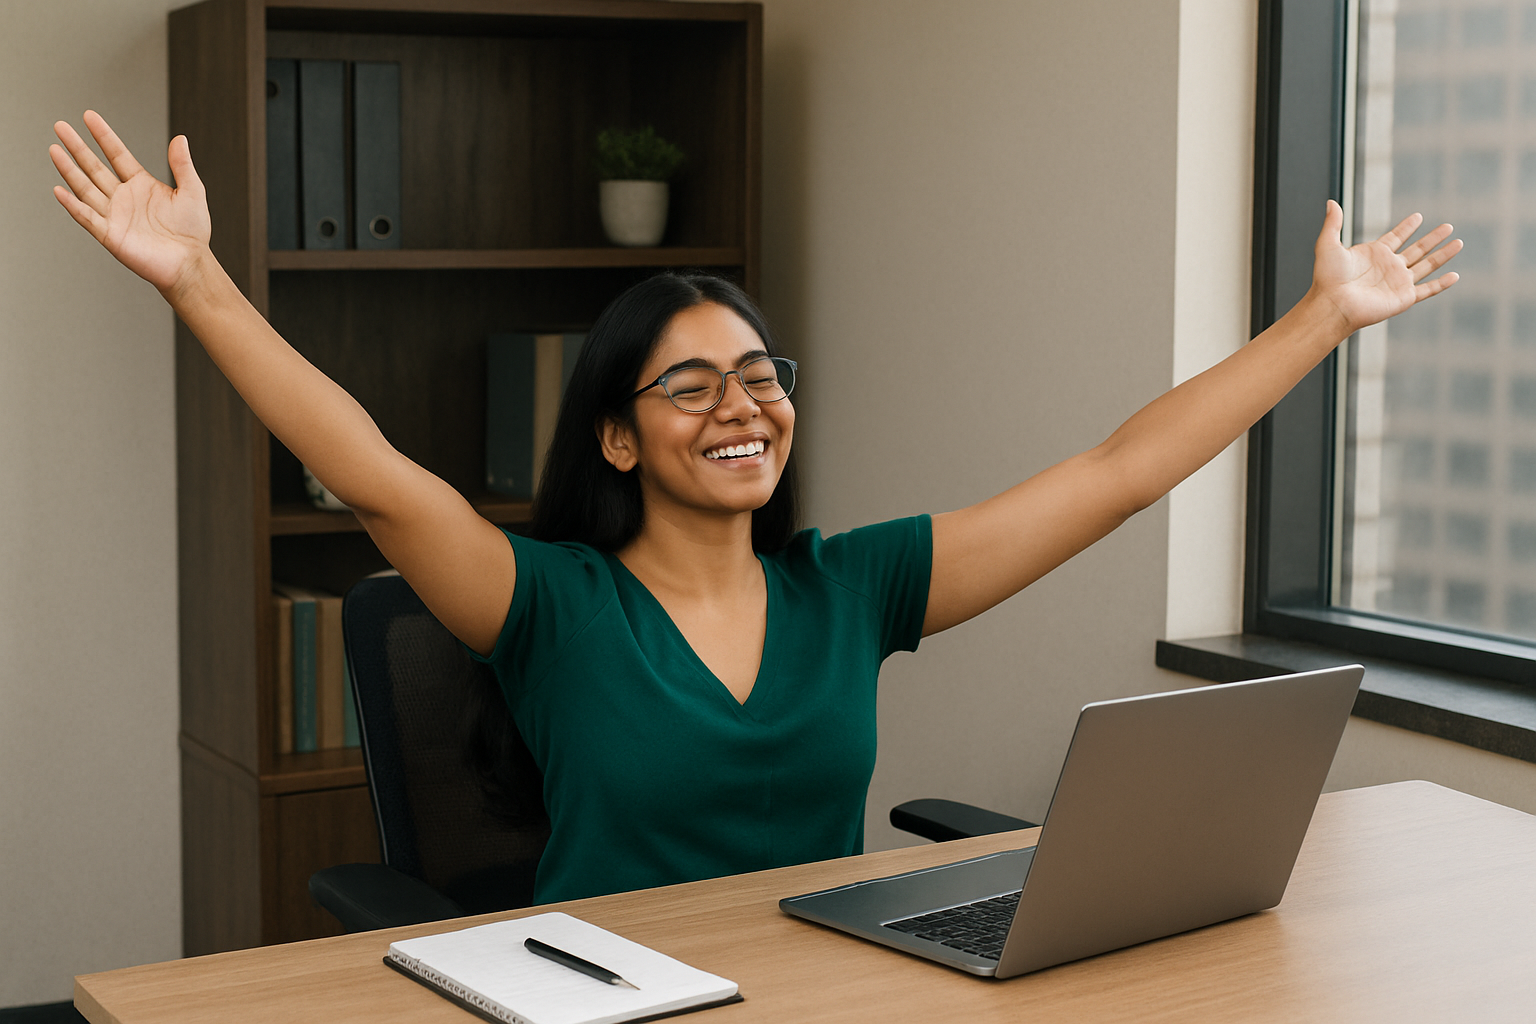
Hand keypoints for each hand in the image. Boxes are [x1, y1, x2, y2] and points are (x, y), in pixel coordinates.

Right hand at [50, 111, 211, 296]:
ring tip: (54, 149)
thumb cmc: (193, 232)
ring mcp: (115, 215)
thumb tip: (180, 139)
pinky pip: (86, 217)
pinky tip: (59, 190)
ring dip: (69, 169)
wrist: (189, 263)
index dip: (103, 136)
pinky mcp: (110, 235)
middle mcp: (124, 198)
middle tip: (61, 127)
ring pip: (85, 188)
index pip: (117, 154)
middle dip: (77, 147)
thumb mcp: (192, 192)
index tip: (89, 117)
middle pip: (94, 167)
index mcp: (142, 185)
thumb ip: (183, 166)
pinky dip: (72, 205)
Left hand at [1307, 199, 1460, 335]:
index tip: (1418, 216)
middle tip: (1448, 226)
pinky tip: (1455, 275)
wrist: (1333, 304)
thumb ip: (1333, 223)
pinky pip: (1428, 289)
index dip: (1407, 227)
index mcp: (1374, 254)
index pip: (1396, 237)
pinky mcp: (1404, 297)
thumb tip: (1331, 202)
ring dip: (1443, 254)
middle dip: (1433, 238)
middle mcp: (1389, 267)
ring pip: (1427, 265)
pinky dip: (1442, 284)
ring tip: (1458, 242)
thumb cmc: (1327, 278)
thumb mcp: (1328, 244)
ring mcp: (1398, 282)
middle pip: (1417, 249)